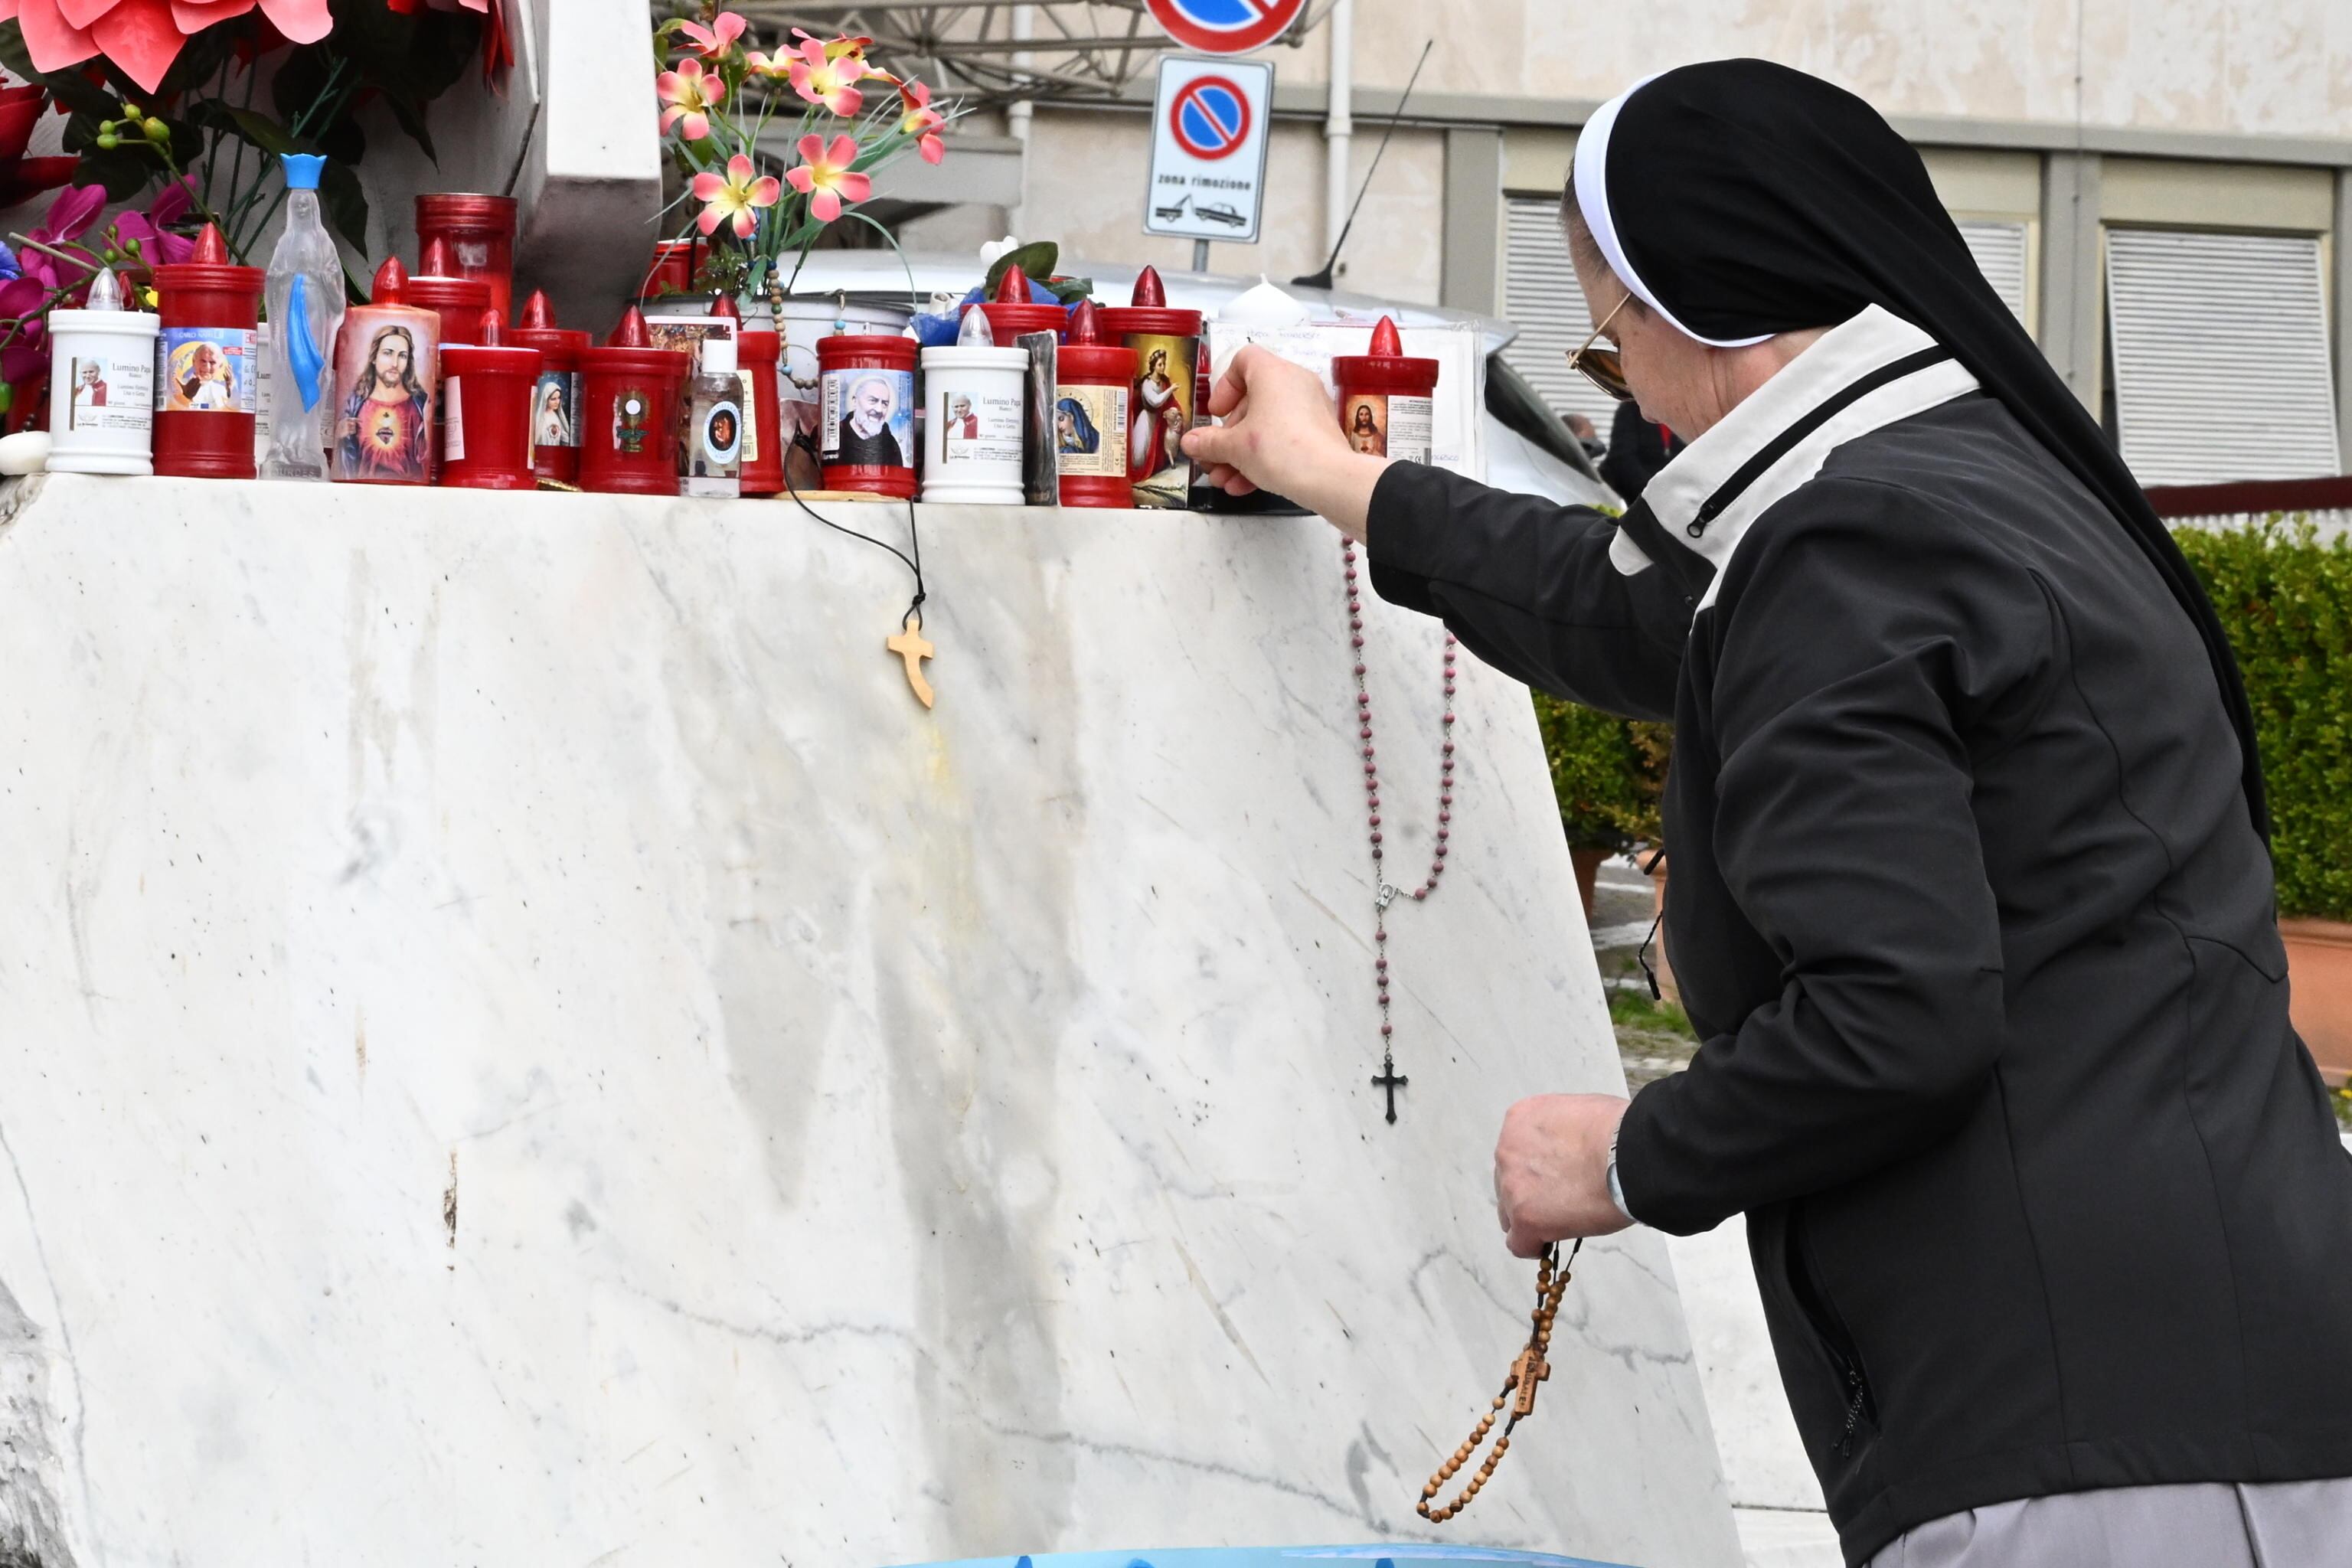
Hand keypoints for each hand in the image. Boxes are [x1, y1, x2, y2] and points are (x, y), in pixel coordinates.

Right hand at [1181, 345, 1390, 538]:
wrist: (1329, 479)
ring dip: (1241, 454)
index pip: (1243, 360)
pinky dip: (1264, 459)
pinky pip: (1285, 439)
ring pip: (1267, 425)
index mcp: (1273, 373)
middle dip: (1228, 435)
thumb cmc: (1279, 449)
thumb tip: (1190, 443)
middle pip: (1252, 401)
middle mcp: (1295, 383)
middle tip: (1215, 458)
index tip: (1216, 414)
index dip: (1224, 386)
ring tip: (1224, 480)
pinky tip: (1244, 486)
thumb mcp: (1235, 447)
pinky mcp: (1319, 433)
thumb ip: (1209, 443)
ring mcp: (1310, 408)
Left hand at [1494, 1094, 1633, 1255]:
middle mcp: (1507, 1151)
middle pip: (1507, 1183)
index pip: (1516, 1153)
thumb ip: (1561, 1131)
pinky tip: (1551, 1242)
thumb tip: (1572, 1149)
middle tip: (1561, 1201)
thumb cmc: (1618, 1132)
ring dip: (1532, 1218)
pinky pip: (1519, 1243)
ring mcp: (1513, 1187)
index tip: (1554, 1179)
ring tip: (1564, 1221)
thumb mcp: (1578, 1111)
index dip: (1536, 1170)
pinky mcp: (1525, 1218)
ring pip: (1510, 1214)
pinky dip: (1534, 1246)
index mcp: (1520, 1120)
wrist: (1630, 1154)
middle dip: (1530, 1194)